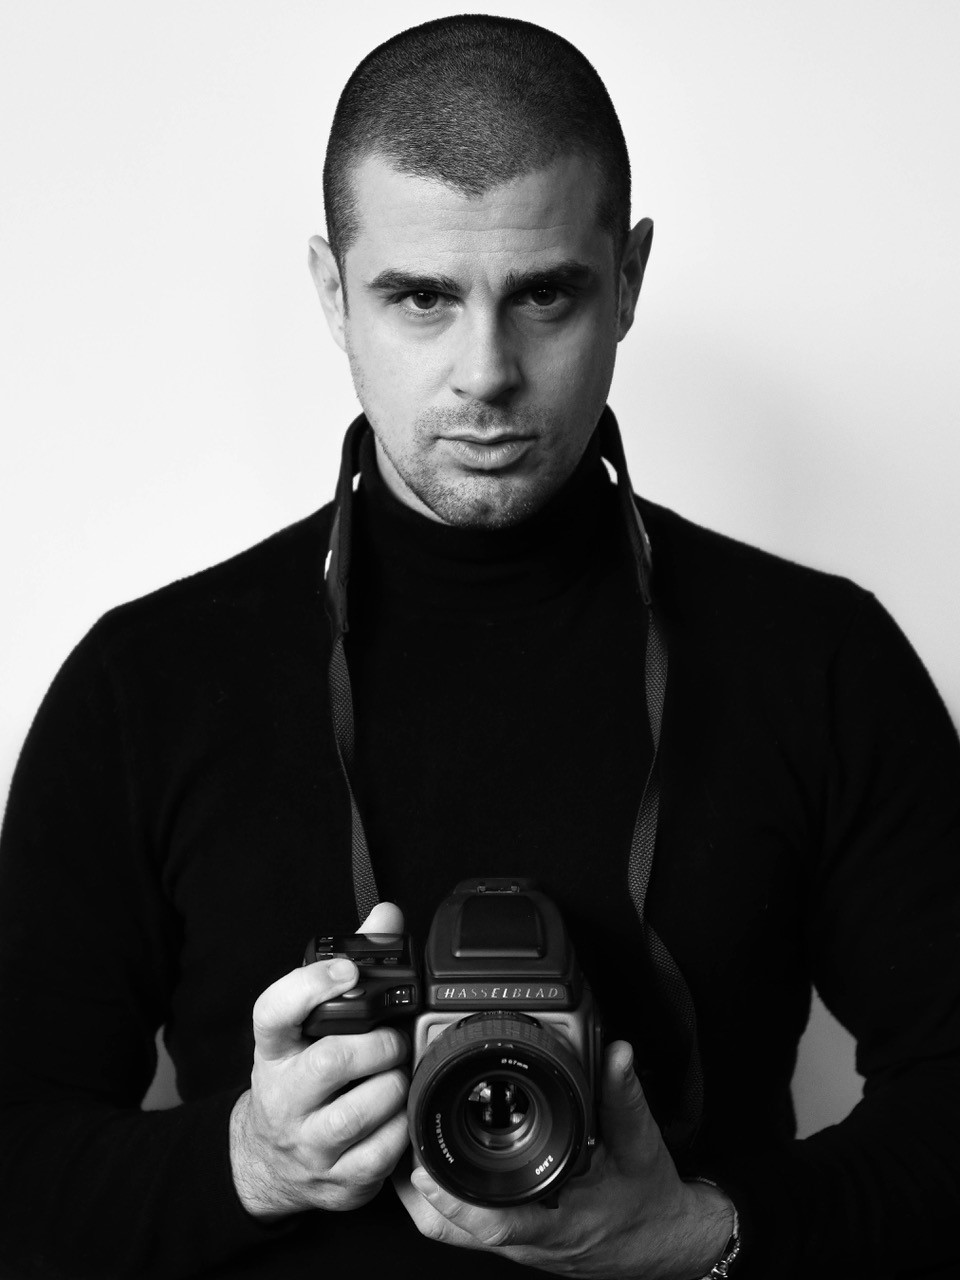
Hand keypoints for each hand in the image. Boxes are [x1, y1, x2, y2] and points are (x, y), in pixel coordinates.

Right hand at [230, 902, 410, 1218]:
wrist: (267, 1159)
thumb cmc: (300, 1076)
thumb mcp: (309, 1023)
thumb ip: (346, 967)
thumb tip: (386, 915)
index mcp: (274, 1048)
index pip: (274, 1011)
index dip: (310, 986)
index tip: (346, 969)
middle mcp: (283, 1096)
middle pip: (332, 1062)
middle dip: (379, 1046)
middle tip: (393, 1041)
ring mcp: (307, 1142)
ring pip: (362, 1111)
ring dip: (395, 1086)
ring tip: (397, 1075)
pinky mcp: (336, 1180)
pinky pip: (383, 1153)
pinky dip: (403, 1128)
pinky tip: (399, 1113)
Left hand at [395, 1040, 733, 1277]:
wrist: (665, 1241)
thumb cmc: (649, 1200)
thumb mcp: (642, 1144)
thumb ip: (624, 1095)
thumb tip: (616, 1053)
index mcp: (557, 1221)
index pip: (493, 1223)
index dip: (452, 1201)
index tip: (420, 1171)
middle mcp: (531, 1238)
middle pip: (455, 1232)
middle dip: (418, 1195)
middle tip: (396, 1146)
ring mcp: (520, 1242)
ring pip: (455, 1232)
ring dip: (427, 1199)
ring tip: (404, 1152)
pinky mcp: (518, 1237)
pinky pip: (468, 1227)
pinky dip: (448, 1201)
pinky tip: (438, 1168)